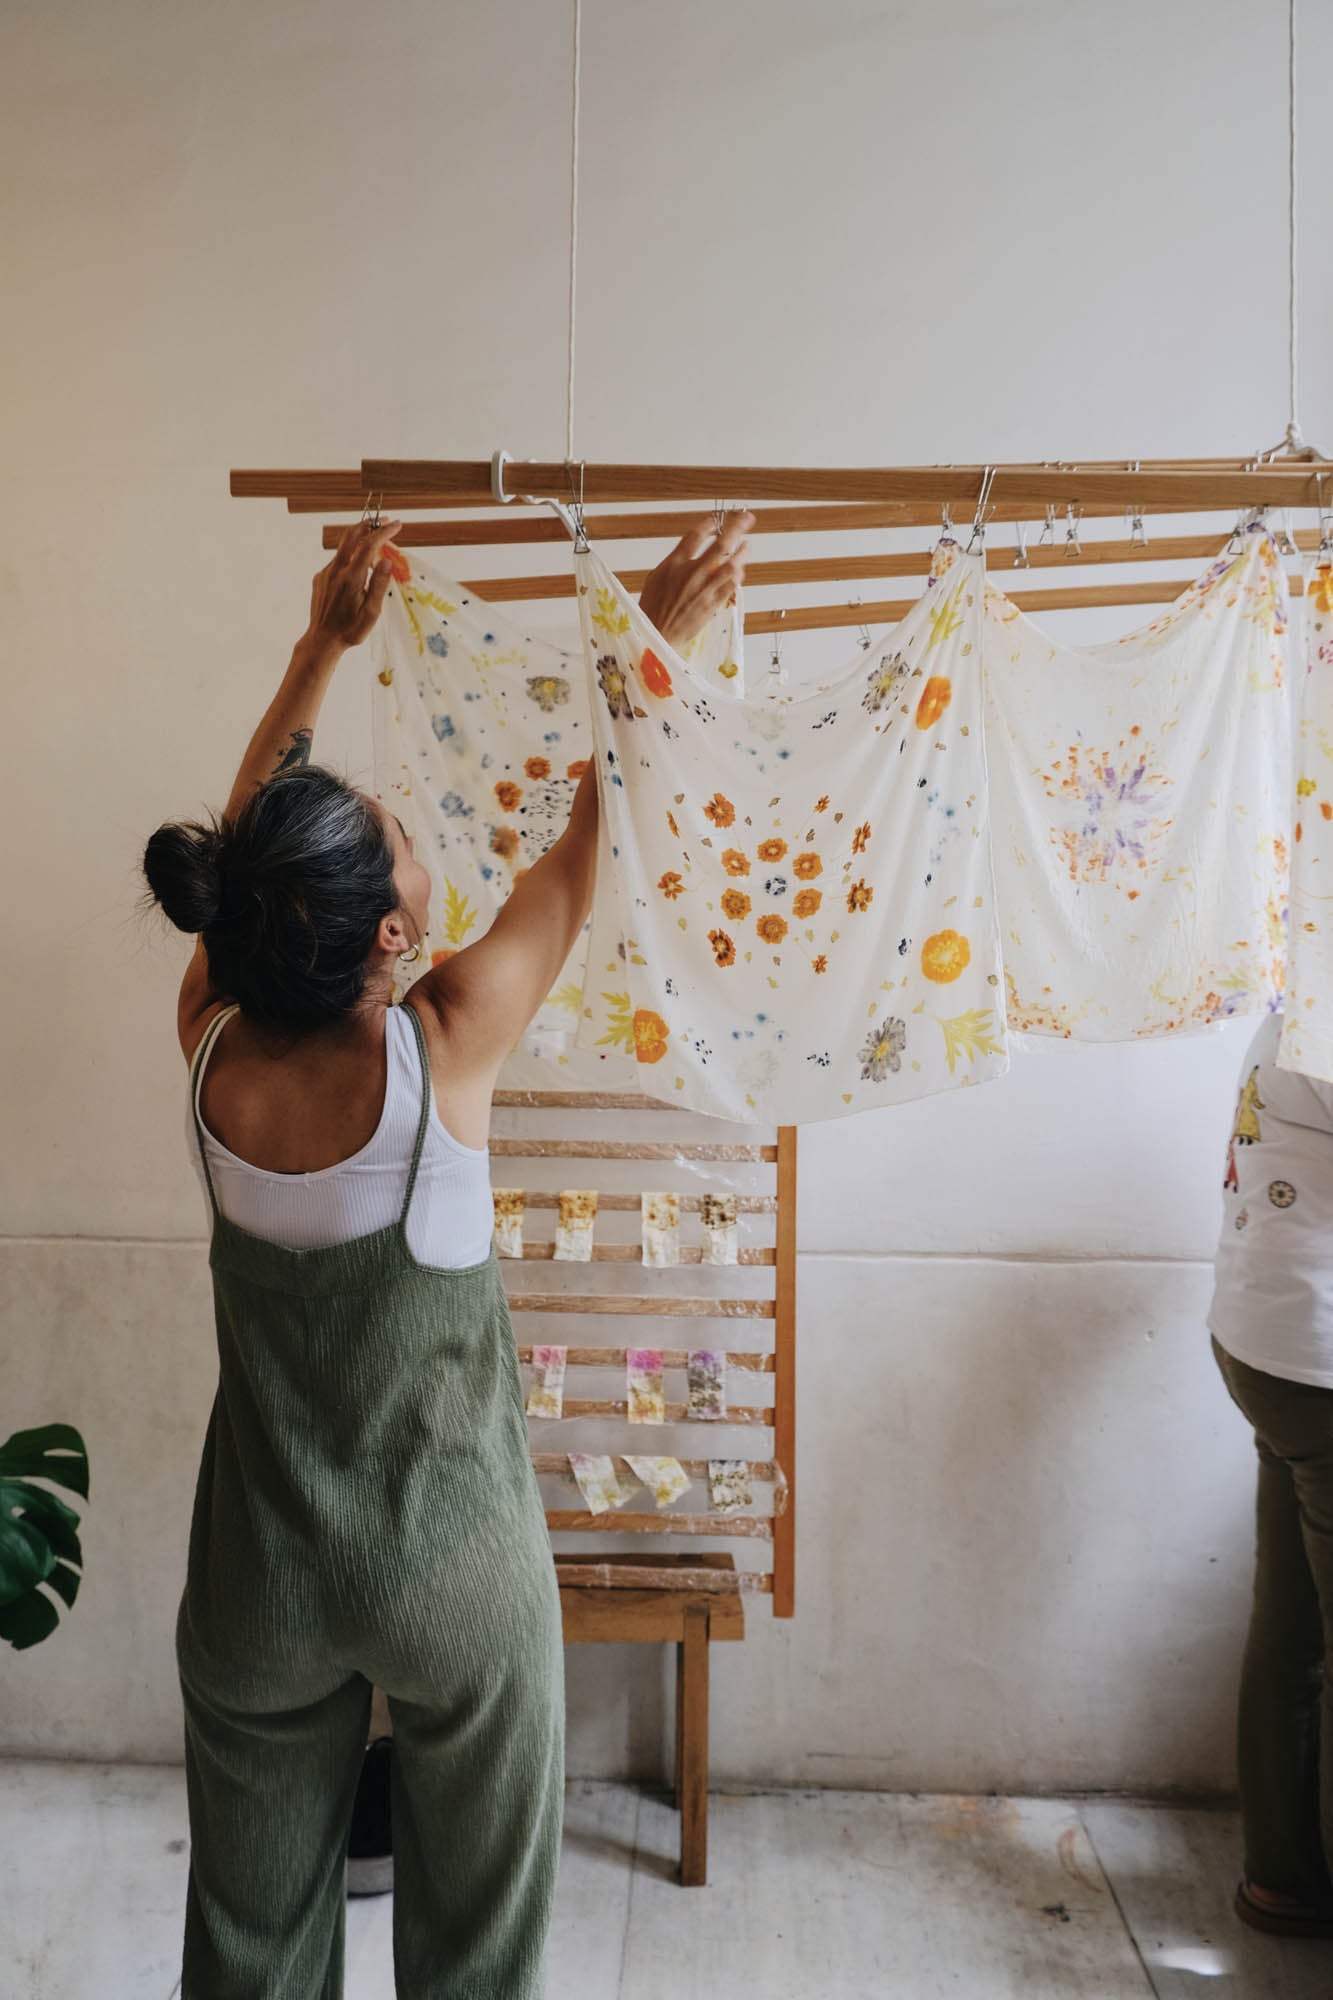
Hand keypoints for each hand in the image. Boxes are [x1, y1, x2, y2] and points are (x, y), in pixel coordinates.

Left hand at [303, 518, 404, 651]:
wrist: (322, 640)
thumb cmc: (350, 631)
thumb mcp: (371, 612)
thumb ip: (379, 584)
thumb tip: (387, 561)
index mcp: (351, 578)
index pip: (369, 546)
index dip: (384, 532)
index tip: (396, 524)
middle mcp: (335, 571)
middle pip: (351, 536)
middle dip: (368, 524)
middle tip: (384, 520)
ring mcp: (325, 573)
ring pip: (343, 549)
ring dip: (359, 540)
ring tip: (376, 544)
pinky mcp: (320, 578)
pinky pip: (337, 561)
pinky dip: (350, 557)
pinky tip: (359, 567)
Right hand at [638, 510, 753, 650]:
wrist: (658, 635)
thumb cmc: (652, 609)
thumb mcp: (655, 577)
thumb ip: (674, 562)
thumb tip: (689, 553)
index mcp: (674, 563)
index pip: (695, 535)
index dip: (710, 523)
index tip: (717, 519)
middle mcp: (691, 573)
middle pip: (720, 544)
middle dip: (736, 527)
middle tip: (746, 518)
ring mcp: (705, 588)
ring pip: (732, 564)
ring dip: (742, 552)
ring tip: (746, 545)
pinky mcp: (714, 603)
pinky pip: (732, 584)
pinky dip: (738, 573)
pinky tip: (740, 568)